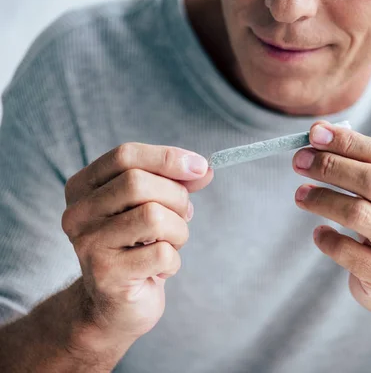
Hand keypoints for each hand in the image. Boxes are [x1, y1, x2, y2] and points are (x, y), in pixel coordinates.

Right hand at [61, 143, 212, 347]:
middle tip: (184, 215)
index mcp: (83, 188)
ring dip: (179, 231)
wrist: (116, 304)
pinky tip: (160, 269)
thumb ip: (175, 182)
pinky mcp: (107, 275)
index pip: (125, 155)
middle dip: (176, 197)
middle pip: (138, 183)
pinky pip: (162, 253)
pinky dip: (174, 261)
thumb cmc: (137, 247)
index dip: (167, 157)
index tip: (200, 166)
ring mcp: (88, 245)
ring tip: (171, 244)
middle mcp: (78, 213)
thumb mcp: (153, 205)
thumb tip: (203, 168)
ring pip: (153, 217)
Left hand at [292, 122, 370, 315]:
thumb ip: (363, 160)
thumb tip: (318, 132)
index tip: (314, 134)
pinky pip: (345, 251)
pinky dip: (326, 238)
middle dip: (330, 166)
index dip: (347, 142)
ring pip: (357, 214)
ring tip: (301, 194)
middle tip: (299, 161)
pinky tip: (319, 232)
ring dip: (321, 199)